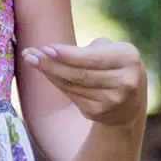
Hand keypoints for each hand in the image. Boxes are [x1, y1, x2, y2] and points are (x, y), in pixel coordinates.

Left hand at [21, 38, 146, 127]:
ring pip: (72, 86)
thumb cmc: (114, 64)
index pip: (92, 58)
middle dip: (51, 64)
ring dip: (49, 73)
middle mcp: (125, 82)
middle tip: (29, 54)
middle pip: (79, 74)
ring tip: (30, 59)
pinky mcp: (99, 113)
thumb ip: (87, 49)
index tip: (45, 48)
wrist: (130, 100)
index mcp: (129, 59)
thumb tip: (49, 51)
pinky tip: (46, 73)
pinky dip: (56, 83)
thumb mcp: (111, 49)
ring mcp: (112, 101)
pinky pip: (71, 95)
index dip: (67, 55)